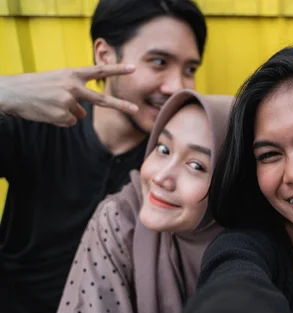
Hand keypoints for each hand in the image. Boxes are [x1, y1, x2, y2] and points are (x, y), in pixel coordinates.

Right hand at [0, 64, 138, 126]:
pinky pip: (70, 122)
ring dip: (68, 113)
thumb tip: (85, 112)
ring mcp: (68, 101)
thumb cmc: (37, 86)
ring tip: (51, 104)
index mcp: (72, 74)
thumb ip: (76, 88)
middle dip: (120, 105)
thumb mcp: (58, 79)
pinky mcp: (62, 115)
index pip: (98, 70)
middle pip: (101, 99)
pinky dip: (60, 120)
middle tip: (135, 109)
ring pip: (80, 114)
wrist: (13, 93)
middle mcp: (72, 86)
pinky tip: (48, 111)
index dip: (116, 69)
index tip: (133, 68)